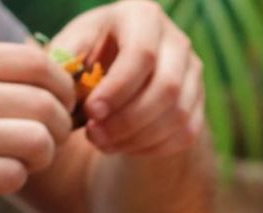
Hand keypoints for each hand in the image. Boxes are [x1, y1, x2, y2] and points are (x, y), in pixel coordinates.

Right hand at [0, 43, 74, 212]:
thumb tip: (48, 77)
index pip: (39, 64)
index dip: (64, 89)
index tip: (60, 106)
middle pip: (47, 105)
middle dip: (59, 128)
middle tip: (45, 140)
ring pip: (39, 142)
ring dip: (42, 156)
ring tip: (22, 159)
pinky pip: (15, 176)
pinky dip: (15, 179)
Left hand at [51, 0, 204, 156]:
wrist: (119, 67)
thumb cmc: (90, 54)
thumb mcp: (72, 49)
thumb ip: (65, 65)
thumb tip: (64, 94)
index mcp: (143, 16)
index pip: (142, 54)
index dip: (117, 89)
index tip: (91, 112)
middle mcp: (177, 41)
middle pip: (167, 88)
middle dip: (128, 120)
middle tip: (95, 136)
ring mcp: (192, 74)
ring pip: (179, 116)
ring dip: (139, 138)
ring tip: (105, 144)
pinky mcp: (198, 104)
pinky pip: (185, 134)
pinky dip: (154, 148)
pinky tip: (126, 147)